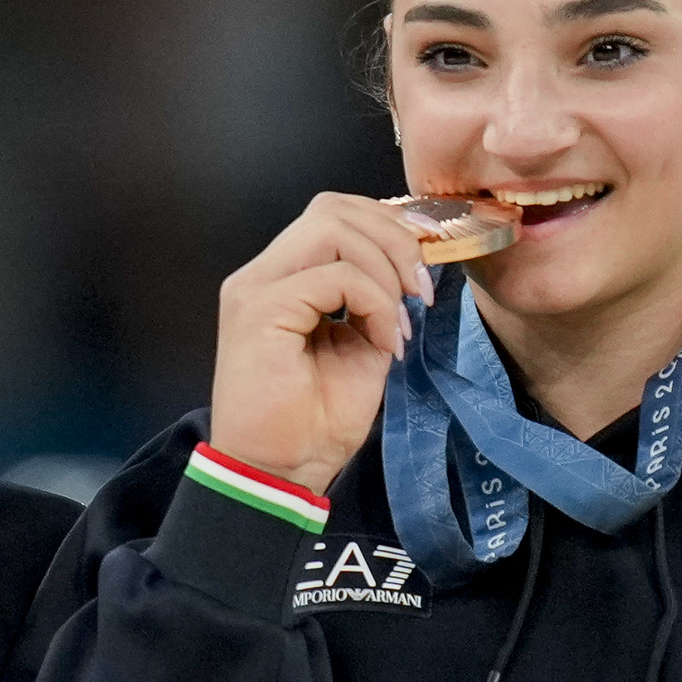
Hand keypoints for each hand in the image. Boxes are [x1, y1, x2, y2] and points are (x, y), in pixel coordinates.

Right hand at [208, 192, 439, 496]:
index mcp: (280, 279)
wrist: (279, 473)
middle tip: (420, 288)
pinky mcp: (260, 311)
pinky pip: (336, 278)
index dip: (387, 227)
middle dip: (393, 238)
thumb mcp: (360, 346)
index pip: (334, 215)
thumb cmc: (314, 423)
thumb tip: (413, 265)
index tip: (425, 265)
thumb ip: (374, 299)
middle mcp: (260, 274)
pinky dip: (375, 304)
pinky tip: (384, 343)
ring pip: (333, 229)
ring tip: (400, 321)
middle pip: (333, 207)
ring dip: (385, 269)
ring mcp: (255, 289)